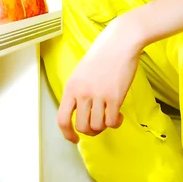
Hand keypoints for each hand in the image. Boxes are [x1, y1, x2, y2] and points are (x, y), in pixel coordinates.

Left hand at [57, 15, 141, 143]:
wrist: (120, 42)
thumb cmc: (103, 55)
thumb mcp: (82, 73)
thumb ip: (79, 92)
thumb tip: (82, 112)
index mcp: (71, 87)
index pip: (62, 119)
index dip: (67, 134)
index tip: (75, 139)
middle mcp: (82, 93)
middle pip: (82, 126)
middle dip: (91, 131)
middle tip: (99, 125)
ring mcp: (98, 95)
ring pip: (97, 126)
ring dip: (104, 127)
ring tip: (110, 117)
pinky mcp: (115, 97)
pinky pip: (112, 121)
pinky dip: (116, 123)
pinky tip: (119, 115)